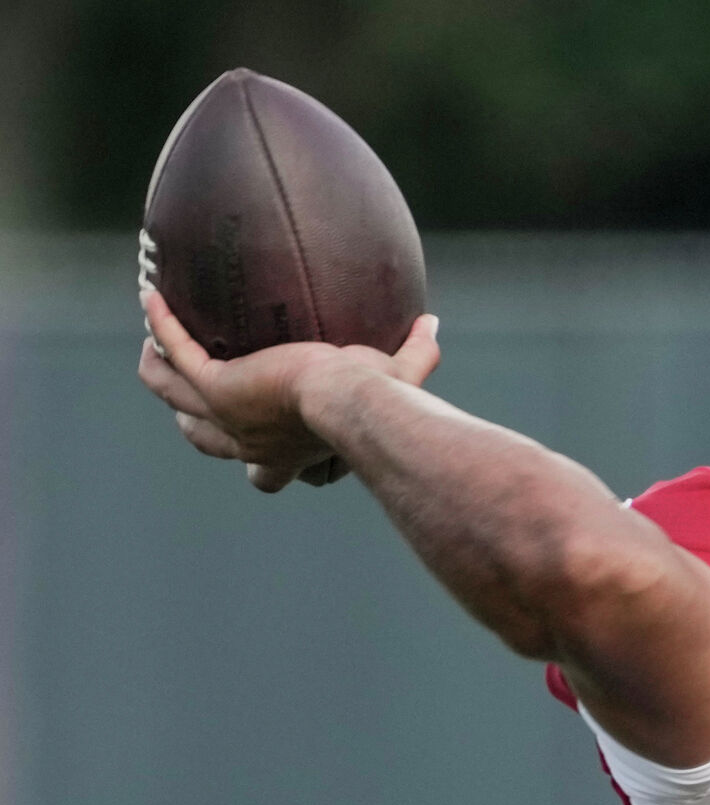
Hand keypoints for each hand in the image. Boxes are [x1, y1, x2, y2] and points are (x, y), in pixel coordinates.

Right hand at [137, 289, 440, 491]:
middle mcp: (252, 444)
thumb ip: (418, 356)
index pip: (264, 474)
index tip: (259, 446)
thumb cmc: (380, 400)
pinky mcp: (218, 387)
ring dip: (160, 370)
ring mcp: (228, 416)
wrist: (354, 401)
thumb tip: (432, 324)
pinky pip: (178, 353)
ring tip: (152, 347)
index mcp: (290, 455)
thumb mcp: (397, 378)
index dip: (257, 465)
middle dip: (190, 419)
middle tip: (184, 388)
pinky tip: (153, 299)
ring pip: (174, 394)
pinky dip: (164, 326)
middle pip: (204, 440)